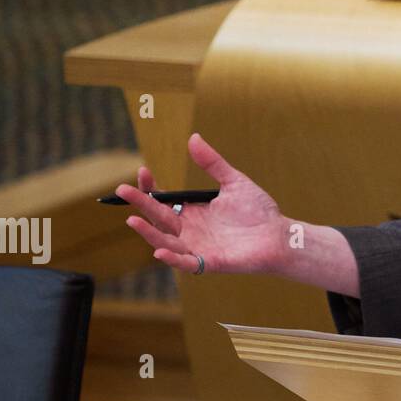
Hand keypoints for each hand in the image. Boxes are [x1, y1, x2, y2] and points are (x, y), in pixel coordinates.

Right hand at [118, 132, 291, 276]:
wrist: (279, 235)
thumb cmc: (258, 210)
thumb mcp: (233, 182)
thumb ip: (213, 163)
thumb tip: (193, 138)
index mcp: (192, 211)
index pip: (163, 200)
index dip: (150, 188)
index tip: (142, 171)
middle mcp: (189, 230)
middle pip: (159, 217)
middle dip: (141, 204)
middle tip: (122, 190)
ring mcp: (196, 247)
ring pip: (165, 242)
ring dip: (148, 232)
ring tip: (133, 220)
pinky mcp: (208, 262)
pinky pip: (185, 263)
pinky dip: (172, 259)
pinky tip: (158, 251)